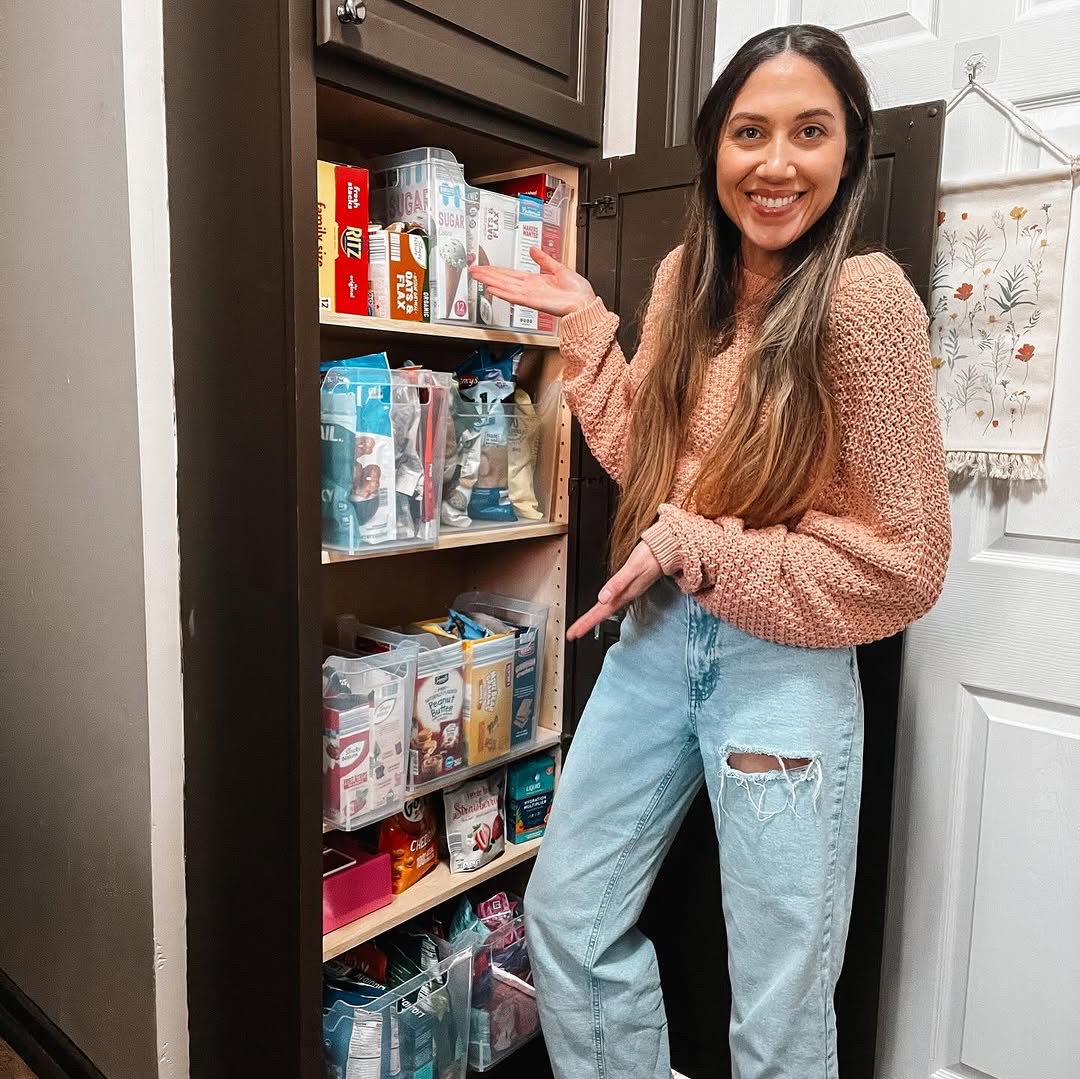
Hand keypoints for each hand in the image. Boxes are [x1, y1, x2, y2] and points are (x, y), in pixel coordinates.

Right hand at [469, 247, 595, 316]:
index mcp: (534, 280)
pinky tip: (493, 289)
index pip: (510, 274)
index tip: (484, 266)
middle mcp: (529, 288)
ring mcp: (530, 295)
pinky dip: (503, 292)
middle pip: (503, 279)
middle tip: (473, 270)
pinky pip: (515, 296)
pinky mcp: (533, 301)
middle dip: (487, 274)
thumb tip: (534, 249)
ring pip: (505, 286)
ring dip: (490, 281)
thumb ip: (544, 259)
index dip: (496, 269)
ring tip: (478, 277)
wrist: (584, 303)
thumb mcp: (559, 268)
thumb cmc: (577, 291)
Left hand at [566, 542, 661, 640]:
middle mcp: (626, 594)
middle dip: (586, 624)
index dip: (586, 623)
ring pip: (606, 609)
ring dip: (593, 617)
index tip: (574, 633)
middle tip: (572, 634)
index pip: (601, 612)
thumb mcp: (632, 568)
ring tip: (582, 625)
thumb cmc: (652, 557)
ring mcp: (628, 591)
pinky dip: (603, 607)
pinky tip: (601, 607)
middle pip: (602, 613)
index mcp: (624, 593)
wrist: (667, 551)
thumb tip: (602, 598)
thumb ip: (618, 583)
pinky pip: (613, 601)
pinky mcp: (630, 586)